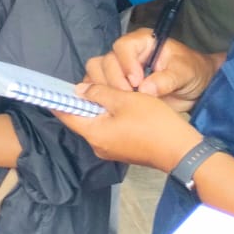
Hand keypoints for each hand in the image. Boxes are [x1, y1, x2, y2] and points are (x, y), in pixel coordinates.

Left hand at [53, 84, 201, 172]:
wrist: (182, 151)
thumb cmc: (153, 123)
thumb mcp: (125, 100)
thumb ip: (99, 92)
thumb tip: (79, 90)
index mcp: (93, 133)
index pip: (65, 115)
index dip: (58, 99)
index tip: (51, 86)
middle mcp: (97, 145)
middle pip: (81, 118)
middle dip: (82, 100)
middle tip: (87, 81)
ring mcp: (110, 150)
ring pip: (95, 123)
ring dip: (97, 107)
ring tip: (104, 89)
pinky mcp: (122, 150)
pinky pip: (107, 130)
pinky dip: (108, 116)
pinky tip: (117, 104)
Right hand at [82, 28, 215, 111]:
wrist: (194, 87)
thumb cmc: (191, 72)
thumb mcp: (184, 73)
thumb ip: (167, 79)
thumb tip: (145, 89)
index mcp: (143, 42)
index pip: (123, 46)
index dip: (126, 64)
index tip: (137, 82)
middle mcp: (126, 53)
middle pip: (105, 60)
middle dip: (115, 80)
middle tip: (131, 96)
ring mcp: (117, 68)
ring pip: (95, 71)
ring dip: (104, 88)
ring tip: (123, 101)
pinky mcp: (113, 83)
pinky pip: (96, 85)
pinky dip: (97, 95)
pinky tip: (111, 105)